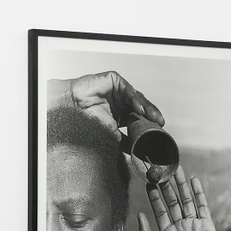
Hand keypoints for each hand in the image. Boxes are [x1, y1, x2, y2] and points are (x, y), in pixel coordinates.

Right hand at [48, 71, 164, 132]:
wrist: (71, 108)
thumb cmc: (86, 120)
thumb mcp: (110, 133)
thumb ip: (124, 140)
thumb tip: (136, 151)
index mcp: (121, 113)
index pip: (139, 117)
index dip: (149, 123)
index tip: (158, 131)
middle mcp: (121, 102)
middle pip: (141, 106)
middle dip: (151, 114)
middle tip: (159, 122)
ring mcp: (118, 91)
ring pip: (136, 97)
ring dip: (145, 107)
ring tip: (151, 116)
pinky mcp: (114, 80)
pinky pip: (127, 89)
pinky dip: (134, 98)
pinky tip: (138, 107)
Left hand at [136, 167, 219, 230]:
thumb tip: (139, 214)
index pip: (160, 210)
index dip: (154, 196)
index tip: (149, 182)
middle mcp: (180, 227)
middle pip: (173, 201)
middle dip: (167, 186)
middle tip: (161, 171)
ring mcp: (194, 225)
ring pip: (186, 200)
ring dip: (181, 185)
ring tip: (176, 169)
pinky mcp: (207, 225)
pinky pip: (202, 205)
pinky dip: (198, 192)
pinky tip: (193, 180)